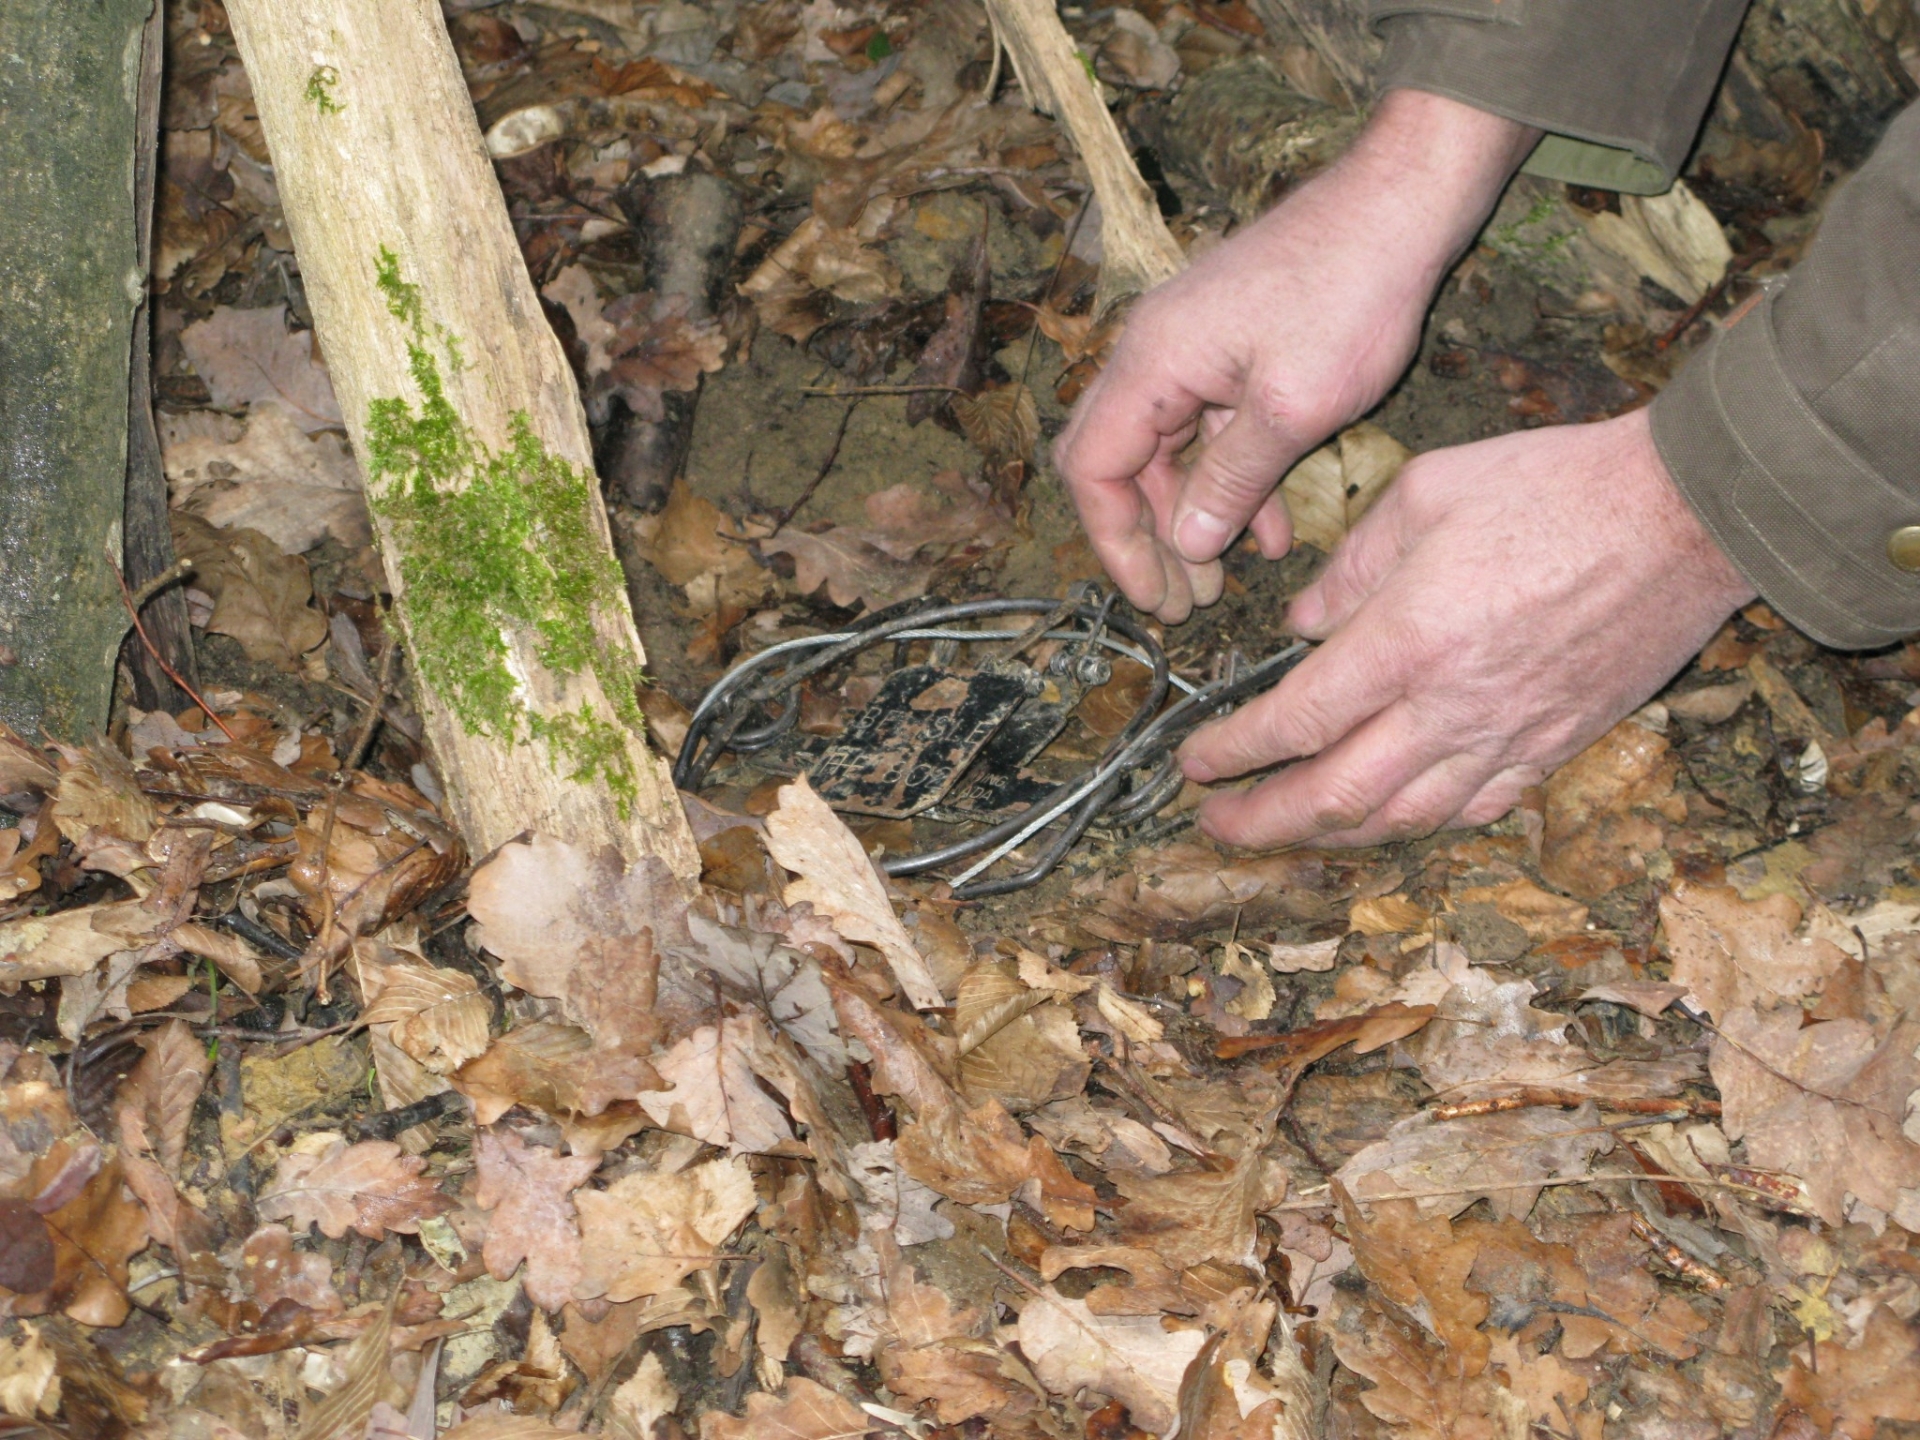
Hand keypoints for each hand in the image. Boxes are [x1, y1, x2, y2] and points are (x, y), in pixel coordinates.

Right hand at [1053, 89, 1538, 623]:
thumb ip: (1232, 481)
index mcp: (1151, 362)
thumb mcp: (1292, 409)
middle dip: (1149, 539)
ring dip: (1195, 516)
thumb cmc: (1351, 291)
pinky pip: (1210, 428)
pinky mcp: (1230, 346)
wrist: (1400, 203)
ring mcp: (1191, 347)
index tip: (1153, 595)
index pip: (1092, 470)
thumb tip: (1187, 544)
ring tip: (1228, 578)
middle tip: (1188, 602)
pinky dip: (1232, 480)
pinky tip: (1270, 529)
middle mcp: (1155, 352)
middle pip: (1119, 464)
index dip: (1115, 542)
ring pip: (1168, 452)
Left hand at [1178, 409, 1756, 848]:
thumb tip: (1302, 622)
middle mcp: (1451, 706)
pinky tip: (1387, 816)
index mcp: (1408, 639)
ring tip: (1286, 830)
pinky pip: (1472, 810)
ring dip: (1332, 834)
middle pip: (1336, 796)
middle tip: (1215, 826)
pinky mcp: (1555, 746)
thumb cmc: (1555, 487)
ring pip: (1402, 818)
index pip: (1297, 721)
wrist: (1685, 516)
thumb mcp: (1426, 491)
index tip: (1195, 764)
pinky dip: (1417, 822)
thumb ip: (1350, 564)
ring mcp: (1507, 736)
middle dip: (1263, 822)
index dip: (1235, 753)